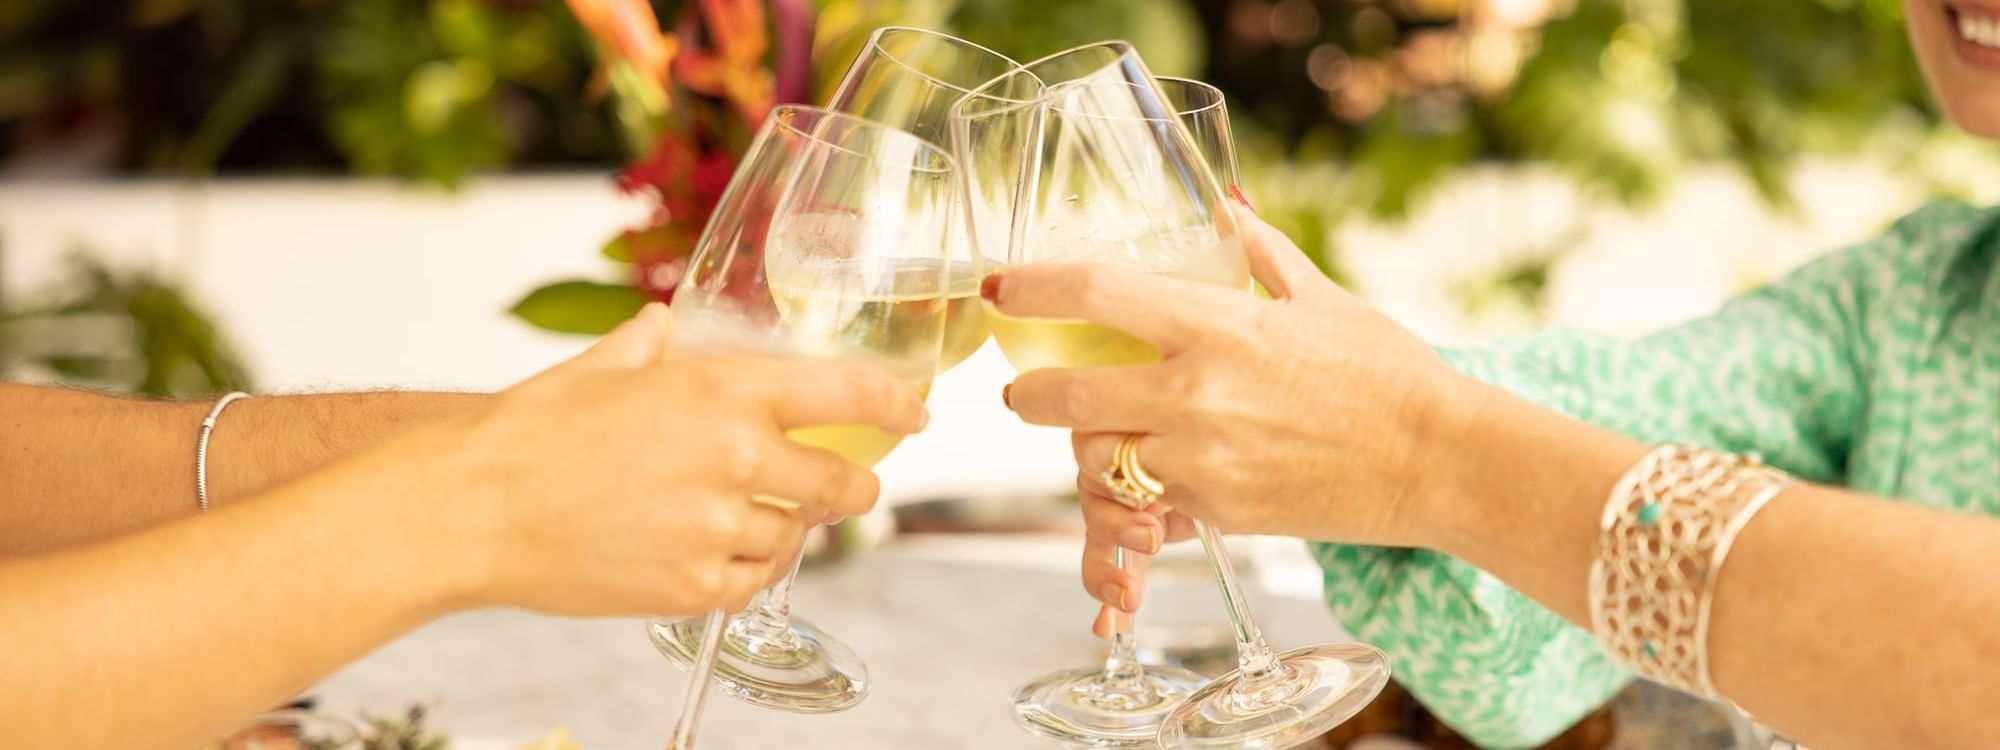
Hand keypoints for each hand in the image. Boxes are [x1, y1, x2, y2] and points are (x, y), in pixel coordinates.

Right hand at [383, 303, 927, 617]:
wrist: (471, 507)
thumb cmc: (531, 432)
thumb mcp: (604, 366)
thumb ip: (654, 346)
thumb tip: (669, 325)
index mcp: (725, 391)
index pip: (848, 394)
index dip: (896, 404)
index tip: (915, 412)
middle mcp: (736, 459)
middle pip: (844, 482)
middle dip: (852, 484)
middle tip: (844, 484)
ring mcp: (718, 529)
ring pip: (798, 536)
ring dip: (787, 527)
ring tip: (744, 515)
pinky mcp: (694, 587)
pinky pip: (755, 581)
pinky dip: (748, 568)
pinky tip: (718, 550)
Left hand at [987, 205, 1473, 618]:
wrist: (1438, 461)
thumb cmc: (1388, 372)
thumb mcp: (1321, 298)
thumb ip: (1260, 251)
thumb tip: (1226, 202)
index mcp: (1218, 324)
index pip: (1096, 293)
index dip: (1033, 287)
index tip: (1000, 288)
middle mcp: (1196, 393)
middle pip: (1063, 396)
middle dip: (1028, 396)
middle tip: (1021, 392)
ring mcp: (1201, 460)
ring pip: (1096, 458)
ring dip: (1090, 447)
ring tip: (1106, 435)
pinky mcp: (1217, 513)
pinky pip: (1146, 503)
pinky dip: (1139, 491)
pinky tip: (1160, 475)